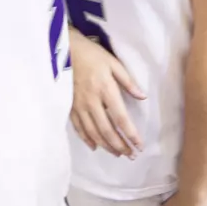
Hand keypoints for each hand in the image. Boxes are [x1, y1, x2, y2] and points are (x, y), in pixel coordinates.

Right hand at [68, 31, 145, 156]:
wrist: (65, 50)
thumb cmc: (92, 55)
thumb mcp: (113, 63)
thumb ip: (128, 81)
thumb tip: (142, 97)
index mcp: (105, 89)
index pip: (120, 117)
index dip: (130, 134)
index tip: (139, 145)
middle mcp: (92, 101)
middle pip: (107, 130)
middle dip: (120, 145)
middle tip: (130, 155)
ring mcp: (79, 106)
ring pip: (93, 132)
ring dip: (106, 145)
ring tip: (117, 153)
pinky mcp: (69, 107)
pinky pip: (79, 128)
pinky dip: (87, 139)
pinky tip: (95, 146)